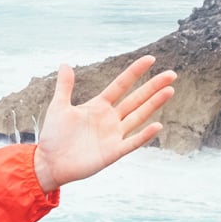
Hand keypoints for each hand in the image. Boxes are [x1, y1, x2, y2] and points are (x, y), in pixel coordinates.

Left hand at [31, 55, 176, 190]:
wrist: (49, 163)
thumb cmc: (53, 136)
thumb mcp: (58, 107)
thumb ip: (64, 86)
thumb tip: (64, 64)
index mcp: (98, 106)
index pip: (121, 85)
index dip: (135, 72)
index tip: (150, 59)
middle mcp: (110, 119)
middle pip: (136, 99)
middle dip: (153, 87)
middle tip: (171, 74)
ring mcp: (113, 135)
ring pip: (138, 116)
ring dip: (154, 104)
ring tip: (170, 90)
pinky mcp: (113, 152)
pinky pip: (132, 142)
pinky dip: (144, 135)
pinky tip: (157, 125)